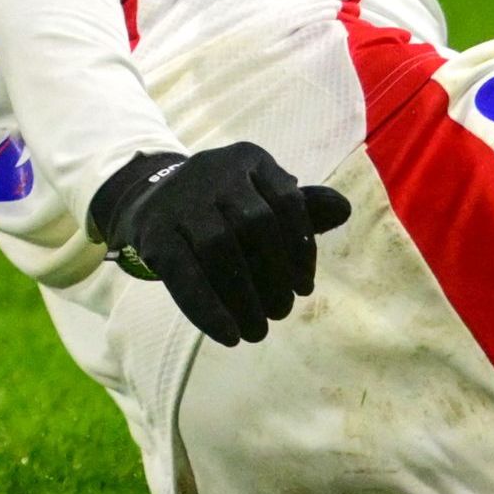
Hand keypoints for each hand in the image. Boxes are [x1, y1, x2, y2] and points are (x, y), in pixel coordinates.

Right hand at [94, 143, 353, 345]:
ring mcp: (179, 200)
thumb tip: (344, 209)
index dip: (300, 249)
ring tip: (257, 330)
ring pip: (219, 249)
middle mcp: (214, 170)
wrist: (149, 200)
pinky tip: (227, 335)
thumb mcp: (260, 198)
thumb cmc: (222, 206)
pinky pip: (183, 273)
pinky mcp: (153, 231)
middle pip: (254, 226)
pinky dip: (207, 308)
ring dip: (243, 297)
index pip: (287, 202)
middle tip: (281, 313)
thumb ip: (302, 209)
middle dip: (273, 276)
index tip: (304, 289)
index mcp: (249, 158)